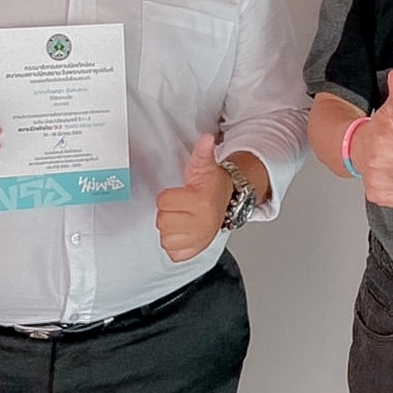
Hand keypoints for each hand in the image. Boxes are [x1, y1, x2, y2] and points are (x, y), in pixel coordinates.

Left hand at [155, 133, 230, 261]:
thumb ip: (202, 152)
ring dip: (171, 229)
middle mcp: (202, 224)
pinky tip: (184, 232)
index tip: (181, 194)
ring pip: (166, 239)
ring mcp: (199, 240)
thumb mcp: (205, 166)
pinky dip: (175, 244)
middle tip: (182, 207)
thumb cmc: (212, 184)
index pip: (163, 202)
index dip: (168, 196)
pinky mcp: (196, 252)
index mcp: (201, 202)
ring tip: (183, 219)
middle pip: (162, 222)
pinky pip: (173, 253)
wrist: (229, 201)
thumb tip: (207, 139)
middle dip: (169, 213)